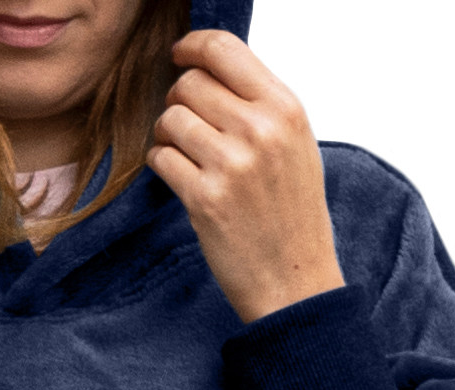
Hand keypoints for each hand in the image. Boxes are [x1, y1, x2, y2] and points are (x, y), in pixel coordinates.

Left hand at [149, 29, 343, 325]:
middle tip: (184, 121)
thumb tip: (213, 70)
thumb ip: (260, 104)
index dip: (192, 46)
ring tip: (183, 152)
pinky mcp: (203, 199)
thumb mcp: (293, 144)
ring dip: (166, 133)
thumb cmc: (291, 211)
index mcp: (286, 107)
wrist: (293, 278)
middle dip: (178, 98)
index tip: (178, 54)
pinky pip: (161, 159)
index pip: (226, 49)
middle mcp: (260, 129)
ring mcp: (231, 164)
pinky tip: (178, 176)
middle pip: (190, 83)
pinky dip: (161, 163)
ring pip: (170, 119)